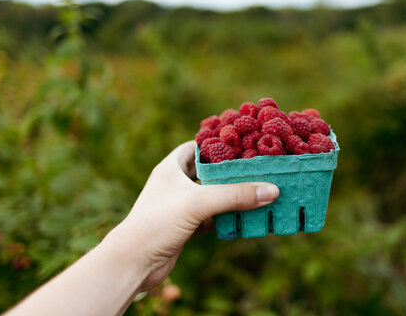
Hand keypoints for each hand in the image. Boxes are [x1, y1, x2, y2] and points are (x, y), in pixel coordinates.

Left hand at [105, 141, 279, 290]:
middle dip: (228, 171)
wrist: (134, 262)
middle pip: (206, 172)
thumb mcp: (198, 203)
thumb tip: (272, 190)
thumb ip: (234, 195)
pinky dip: (225, 217)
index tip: (239, 142)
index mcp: (171, 168)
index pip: (195, 147)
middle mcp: (174, 185)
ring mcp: (179, 207)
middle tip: (254, 168)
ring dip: (229, 196)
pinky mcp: (184, 227)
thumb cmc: (157, 223)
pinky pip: (210, 217)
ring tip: (255, 191)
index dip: (215, 143)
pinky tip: (243, 218)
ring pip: (210, 196)